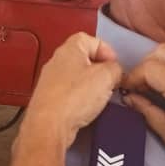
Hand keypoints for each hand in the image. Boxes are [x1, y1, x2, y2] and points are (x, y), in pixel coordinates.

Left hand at [21, 33, 122, 149]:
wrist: (50, 126)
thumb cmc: (73, 99)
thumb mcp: (106, 77)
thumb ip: (115, 68)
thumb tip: (115, 71)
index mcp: (69, 49)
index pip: (90, 39)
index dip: (106, 49)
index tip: (114, 64)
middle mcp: (56, 62)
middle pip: (83, 58)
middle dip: (99, 69)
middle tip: (110, 81)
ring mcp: (50, 81)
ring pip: (76, 77)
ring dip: (90, 85)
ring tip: (99, 97)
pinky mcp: (49, 99)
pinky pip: (69, 93)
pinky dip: (79, 99)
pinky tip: (86, 109)